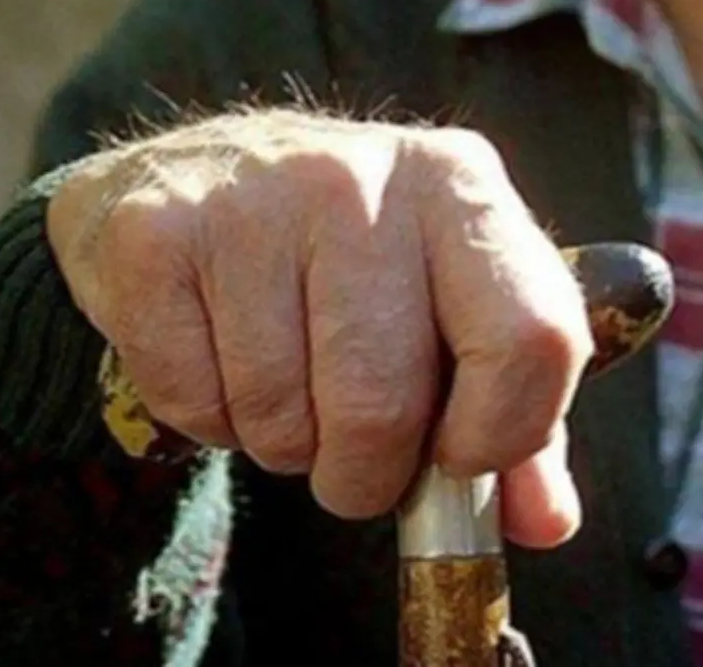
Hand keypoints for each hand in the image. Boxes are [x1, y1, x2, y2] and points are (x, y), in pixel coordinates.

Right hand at [47, 111, 594, 547]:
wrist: (195, 179)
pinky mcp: (155, 236)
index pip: (531, 339)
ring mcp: (251, 200)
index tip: (458, 455)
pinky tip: (218, 356)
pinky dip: (210, 421)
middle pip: (383, 406)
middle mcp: (360, 179)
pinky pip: (194, 404)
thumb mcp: (448, 310)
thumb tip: (547, 522)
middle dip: (365, 473)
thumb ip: (511, 410)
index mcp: (460, 187)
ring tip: (281, 382)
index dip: (501, 433)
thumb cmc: (344, 264)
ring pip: (280, 417)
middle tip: (351, 455)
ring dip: (285, 444)